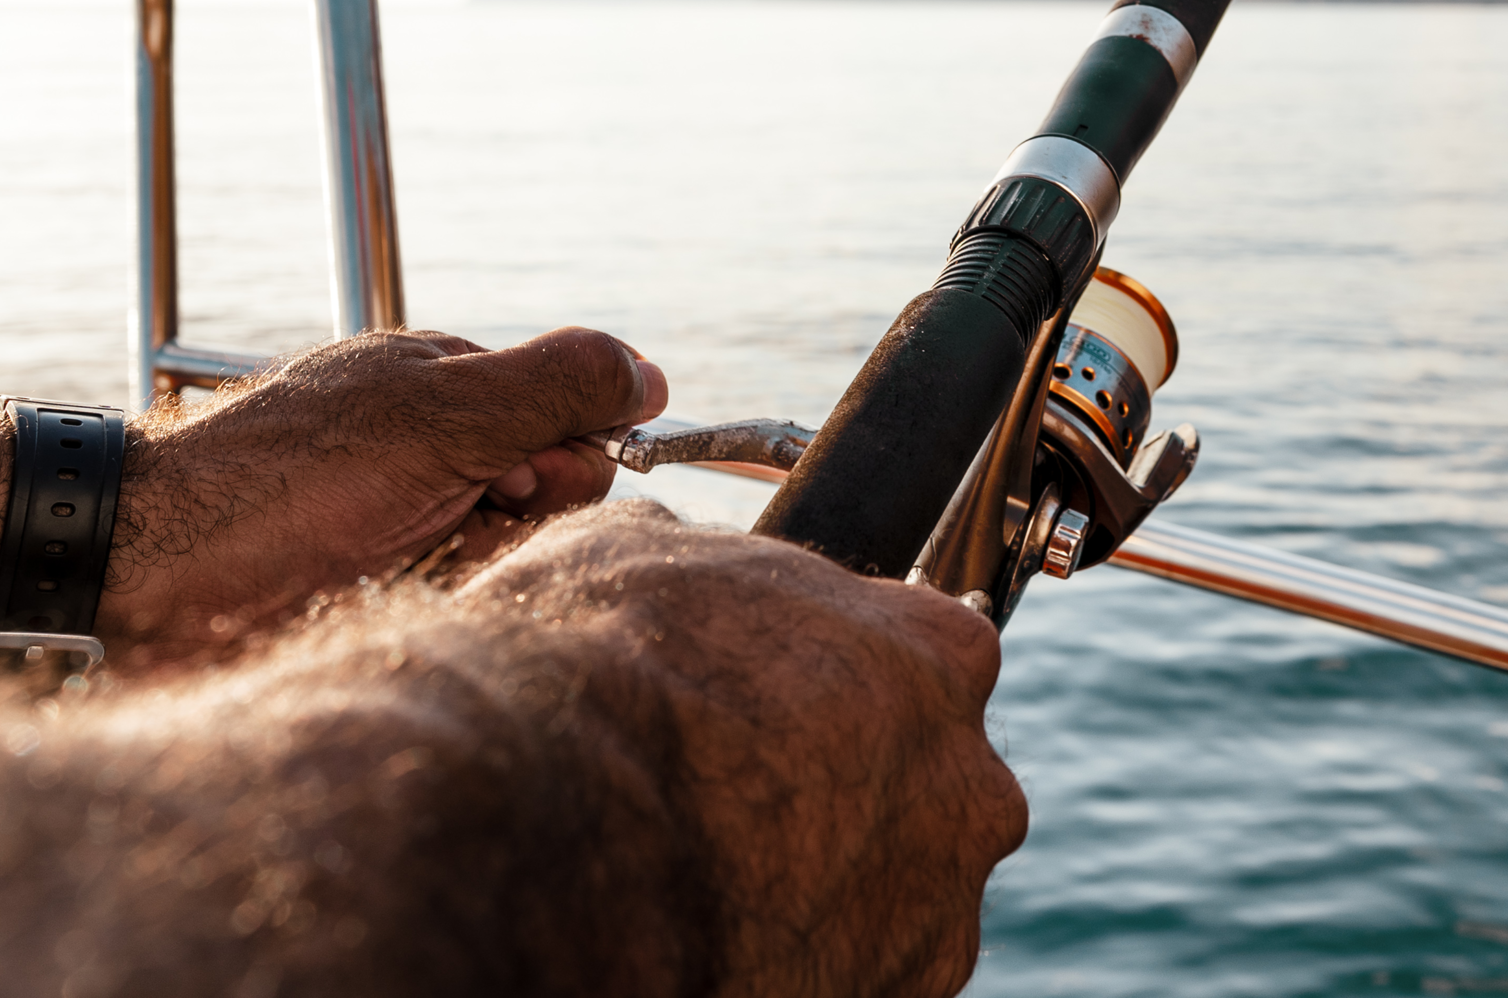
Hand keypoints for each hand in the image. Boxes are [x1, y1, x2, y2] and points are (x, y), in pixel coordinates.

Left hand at [98, 327, 667, 663]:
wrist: (146, 579)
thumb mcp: (441, 411)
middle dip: (522, 516)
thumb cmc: (280, 482)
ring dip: (480, 570)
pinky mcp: (375, 591)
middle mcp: (430, 446)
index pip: (574, 412)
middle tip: (453, 519)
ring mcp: (402, 520)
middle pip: (551, 486)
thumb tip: (650, 375)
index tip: (509, 478)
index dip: (565, 456)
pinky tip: (389, 608)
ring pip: (510, 552)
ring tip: (403, 572)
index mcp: (444, 384)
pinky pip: (460, 603)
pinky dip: (445, 610)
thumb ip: (558, 383)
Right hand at [463, 503, 1028, 997]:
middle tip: (748, 794)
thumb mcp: (644, 552)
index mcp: (940, 654)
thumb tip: (684, 564)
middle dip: (855, 787)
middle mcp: (970, 786)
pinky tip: (717, 939)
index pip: (931, 654)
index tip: (788, 694)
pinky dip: (798, 960)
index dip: (848, 673)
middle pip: (931, 782)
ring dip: (830, 883)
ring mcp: (938, 912)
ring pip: (899, 891)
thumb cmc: (594, 674)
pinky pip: (854, 974)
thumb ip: (715, 566)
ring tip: (716, 878)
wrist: (537, 842)